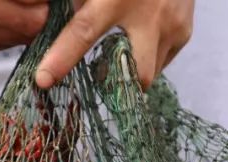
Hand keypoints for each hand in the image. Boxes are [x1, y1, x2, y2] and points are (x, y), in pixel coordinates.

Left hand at [36, 0, 193, 89]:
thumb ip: (79, 4)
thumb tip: (61, 32)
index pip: (83, 32)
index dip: (62, 58)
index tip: (43, 79)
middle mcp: (148, 16)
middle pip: (136, 73)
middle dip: (119, 86)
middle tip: (100, 78)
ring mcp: (171, 27)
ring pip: (150, 72)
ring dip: (131, 72)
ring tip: (120, 54)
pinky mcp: (184, 32)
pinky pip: (162, 61)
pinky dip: (146, 60)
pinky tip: (139, 43)